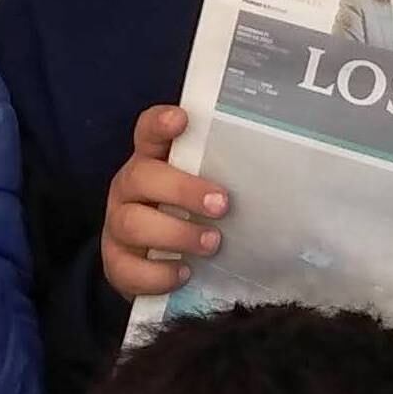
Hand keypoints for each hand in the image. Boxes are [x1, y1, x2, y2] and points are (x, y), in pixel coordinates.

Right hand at [100, 105, 225, 300]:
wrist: (154, 267)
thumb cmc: (189, 220)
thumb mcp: (201, 194)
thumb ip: (220, 181)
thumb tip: (276, 180)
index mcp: (150, 163)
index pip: (147, 133)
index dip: (160, 124)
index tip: (182, 120)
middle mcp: (129, 191)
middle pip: (141, 177)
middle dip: (182, 190)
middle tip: (222, 204)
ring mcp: (117, 227)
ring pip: (132, 224)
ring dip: (176, 233)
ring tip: (211, 243)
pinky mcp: (116, 264)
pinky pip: (129, 269)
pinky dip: (159, 274)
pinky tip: (185, 273)